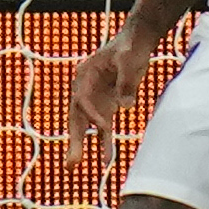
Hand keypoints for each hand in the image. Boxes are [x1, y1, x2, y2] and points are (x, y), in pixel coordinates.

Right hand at [66, 29, 155, 167]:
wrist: (137, 41)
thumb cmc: (131, 48)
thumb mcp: (130, 61)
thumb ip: (127, 83)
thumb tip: (125, 106)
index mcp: (85, 75)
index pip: (82, 99)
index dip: (91, 114)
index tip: (104, 127)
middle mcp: (85, 88)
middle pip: (76, 117)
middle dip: (73, 140)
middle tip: (70, 163)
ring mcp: (95, 98)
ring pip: (86, 126)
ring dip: (83, 145)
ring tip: (73, 167)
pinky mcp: (106, 105)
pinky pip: (103, 126)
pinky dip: (104, 141)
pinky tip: (107, 159)